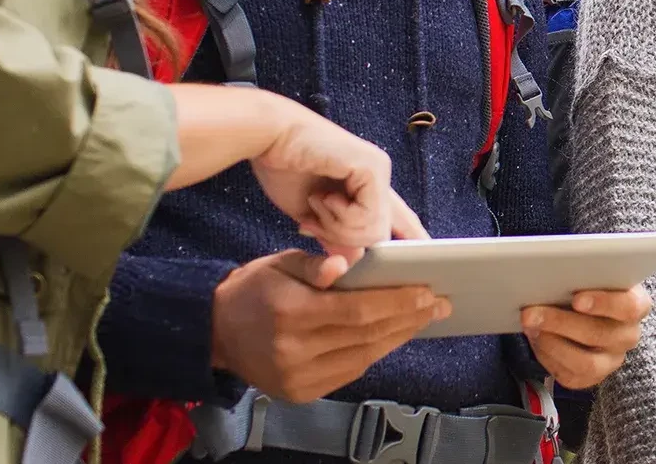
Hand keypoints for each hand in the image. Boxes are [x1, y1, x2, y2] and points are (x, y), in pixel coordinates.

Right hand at [211, 250, 449, 402]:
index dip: (398, 302)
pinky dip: (375, 352)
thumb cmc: (255, 289)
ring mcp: (298, 377)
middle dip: (408, 318)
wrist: (215, 332)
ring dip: (398, 337)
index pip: (359, 310)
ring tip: (423, 319)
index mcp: (292, 313)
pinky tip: (393, 335)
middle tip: (439, 304)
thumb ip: (315, 265)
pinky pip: (349, 371)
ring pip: (363, 356)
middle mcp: (296, 350)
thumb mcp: (280, 263)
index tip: (428, 292)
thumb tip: (347, 265)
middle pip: (367, 335)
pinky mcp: (300, 392)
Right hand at [249, 96, 425, 257]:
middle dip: (342, 237)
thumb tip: (354, 262)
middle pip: (379, 236)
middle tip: (316, 217)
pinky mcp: (372, 167)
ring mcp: (379, 169)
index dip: (412, 236)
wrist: (268, 137)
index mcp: (367, 185)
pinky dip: (340, 215)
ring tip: (317, 200)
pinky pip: (367, 217)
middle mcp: (379, 175)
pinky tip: (322, 195)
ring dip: (336, 225)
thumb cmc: (284, 169)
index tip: (426, 251)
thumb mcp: (312, 214)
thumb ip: (335, 235)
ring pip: (373, 231)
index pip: (398, 216)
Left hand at [521, 286, 652, 389]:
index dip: (603, 303)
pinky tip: (536, 339)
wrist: (591, 313)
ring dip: (551, 343)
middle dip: (560, 322)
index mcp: (637, 305)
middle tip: (530, 312)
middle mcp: (628, 336)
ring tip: (530, 327)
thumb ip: (584, 273)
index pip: (629, 307)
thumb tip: (554, 269)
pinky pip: (570, 375)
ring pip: (585, 362)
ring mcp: (612, 360)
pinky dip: (548, 357)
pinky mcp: (592, 378)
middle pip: (598, 334)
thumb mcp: (594, 275)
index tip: (576, 298)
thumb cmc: (591, 287)